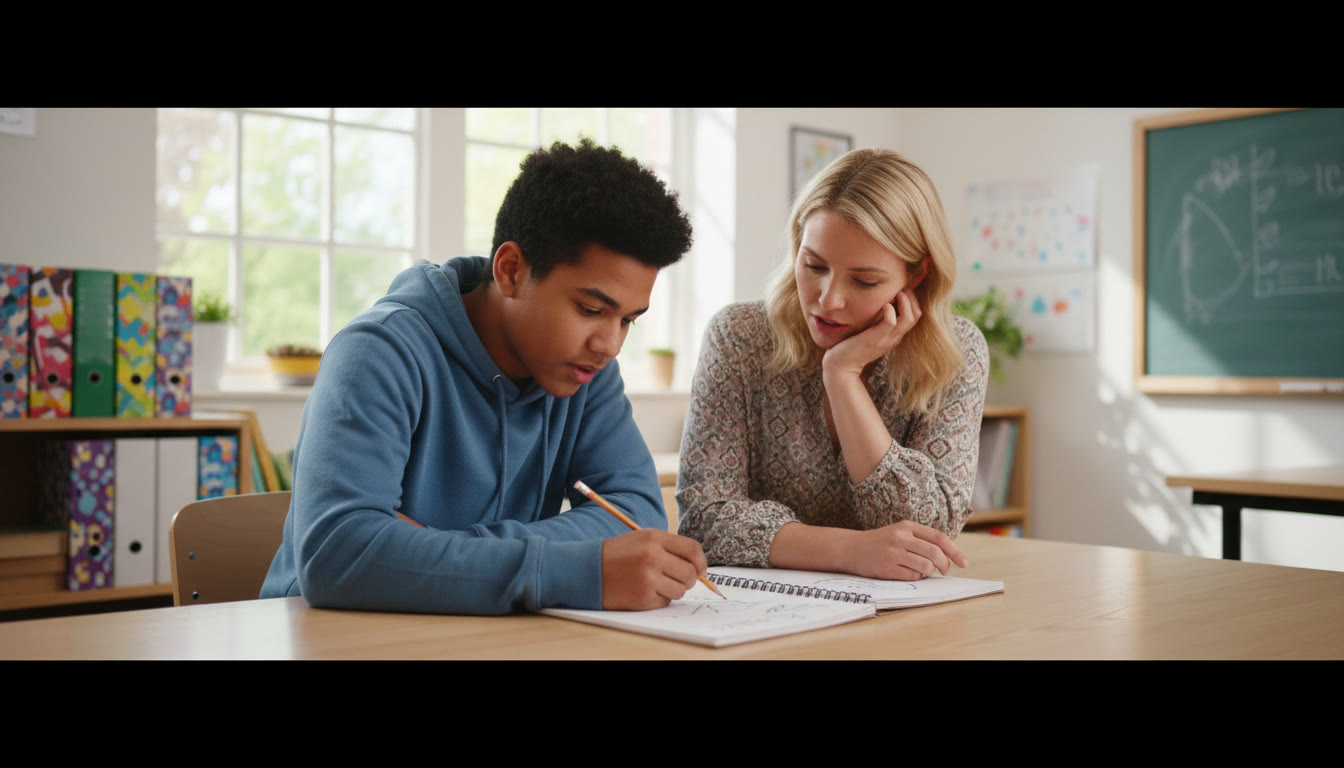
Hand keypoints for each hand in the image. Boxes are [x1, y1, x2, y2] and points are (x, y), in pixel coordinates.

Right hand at [601, 529, 708, 609]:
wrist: (586, 570)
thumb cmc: (617, 555)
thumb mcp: (642, 540)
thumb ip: (669, 549)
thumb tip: (698, 568)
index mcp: (654, 538)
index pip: (692, 549)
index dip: (701, 562)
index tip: (700, 570)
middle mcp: (652, 556)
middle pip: (690, 573)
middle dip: (689, 579)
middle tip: (679, 580)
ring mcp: (647, 578)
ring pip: (680, 590)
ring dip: (673, 590)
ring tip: (657, 584)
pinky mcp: (642, 597)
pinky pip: (665, 601)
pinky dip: (659, 599)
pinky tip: (643, 591)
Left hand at [822, 288, 922, 377]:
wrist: (841, 367)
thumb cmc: (851, 346)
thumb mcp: (868, 330)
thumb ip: (875, 320)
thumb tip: (877, 302)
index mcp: (894, 335)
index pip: (915, 315)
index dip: (911, 299)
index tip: (900, 288)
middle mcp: (894, 337)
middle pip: (916, 314)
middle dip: (911, 296)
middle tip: (900, 286)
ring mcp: (886, 339)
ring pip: (910, 317)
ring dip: (905, 300)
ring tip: (895, 292)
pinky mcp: (875, 339)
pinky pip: (891, 322)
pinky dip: (890, 309)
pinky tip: (882, 305)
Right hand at [844, 520, 967, 580]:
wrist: (851, 548)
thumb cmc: (881, 542)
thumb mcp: (900, 532)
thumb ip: (921, 539)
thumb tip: (948, 555)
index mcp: (907, 526)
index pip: (939, 538)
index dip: (955, 552)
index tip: (964, 563)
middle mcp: (901, 538)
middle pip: (935, 553)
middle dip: (945, 565)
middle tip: (945, 571)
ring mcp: (893, 553)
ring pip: (925, 566)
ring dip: (931, 573)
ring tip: (926, 573)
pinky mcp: (886, 568)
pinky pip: (912, 577)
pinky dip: (916, 578)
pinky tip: (909, 574)